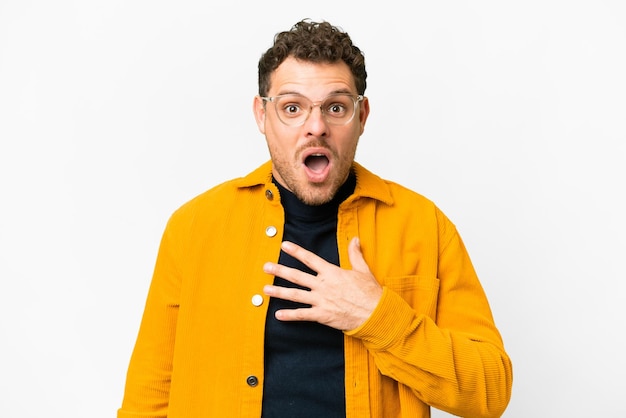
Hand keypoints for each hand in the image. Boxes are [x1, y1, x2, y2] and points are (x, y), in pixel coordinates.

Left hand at [262, 237, 382, 330]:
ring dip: (279, 292)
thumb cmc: (370, 292)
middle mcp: (323, 285)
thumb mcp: (362, 270)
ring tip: (265, 290)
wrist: (375, 313)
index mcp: (332, 273)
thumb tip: (354, 239)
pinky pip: (303, 315)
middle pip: (297, 276)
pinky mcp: (322, 315)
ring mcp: (321, 301)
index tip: (284, 246)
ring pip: (296, 295)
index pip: (310, 259)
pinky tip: (278, 315)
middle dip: (280, 271)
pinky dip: (290, 315)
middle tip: (266, 267)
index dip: (296, 251)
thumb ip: (355, 254)